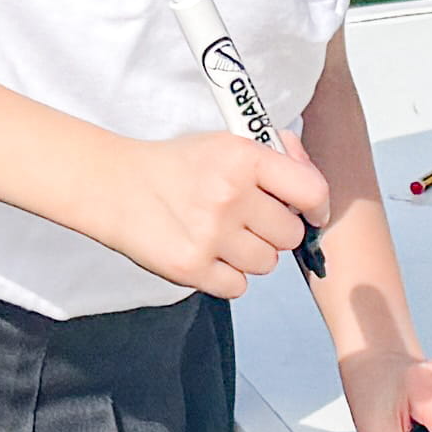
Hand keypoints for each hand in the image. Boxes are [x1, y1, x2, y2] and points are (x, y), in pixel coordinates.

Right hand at [105, 130, 328, 294]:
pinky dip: (227, 277)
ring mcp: (211, 235)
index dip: (316, 207)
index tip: (311, 214)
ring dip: (250, 255)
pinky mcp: (191, 268)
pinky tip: (208, 254)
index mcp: (244, 157)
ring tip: (221, 236)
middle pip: (290, 235)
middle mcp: (231, 195)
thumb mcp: (225, 144)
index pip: (311, 191)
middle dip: (274, 230)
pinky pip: (238, 287)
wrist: (115, 185)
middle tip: (247, 220)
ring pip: (267, 264)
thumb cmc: (176, 166)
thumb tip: (314, 191)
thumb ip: (275, 160)